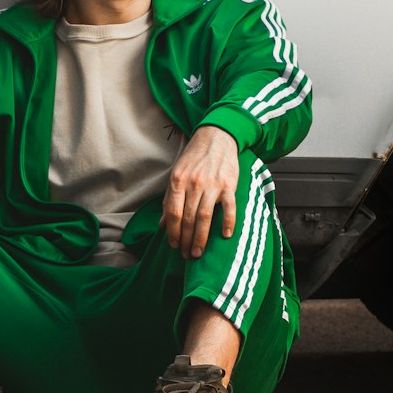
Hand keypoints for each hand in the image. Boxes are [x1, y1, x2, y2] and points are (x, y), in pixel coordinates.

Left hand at [162, 125, 238, 258]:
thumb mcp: (177, 174)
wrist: (216, 137)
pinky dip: (228, 222)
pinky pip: (229, 206)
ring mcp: (212, 184)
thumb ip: (170, 199)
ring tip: (198, 252)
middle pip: (188, 218)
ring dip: (201, 237)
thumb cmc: (195, 157)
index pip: (173, 213)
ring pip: (205, 216)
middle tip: (187, 255)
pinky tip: (225, 236)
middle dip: (186, 240)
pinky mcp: (229, 184)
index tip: (174, 245)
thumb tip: (162, 225)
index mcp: (178, 180)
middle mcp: (194, 183)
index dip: (173, 232)